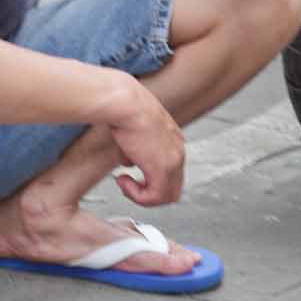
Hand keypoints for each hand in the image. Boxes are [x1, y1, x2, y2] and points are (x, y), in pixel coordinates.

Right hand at [91, 75, 184, 206]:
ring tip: (124, 183)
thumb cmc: (126, 109)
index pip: (172, 172)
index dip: (151, 179)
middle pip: (173, 188)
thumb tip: (129, 164)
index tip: (132, 174)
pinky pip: (154, 197)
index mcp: (174, 140)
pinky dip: (136, 196)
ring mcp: (174, 161)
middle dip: (149, 192)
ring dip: (142, 196)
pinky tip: (122, 180)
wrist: (126, 103)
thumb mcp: (134, 131)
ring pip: (166, 196)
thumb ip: (136, 151)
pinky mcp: (163, 169)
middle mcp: (178, 151)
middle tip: (129, 184)